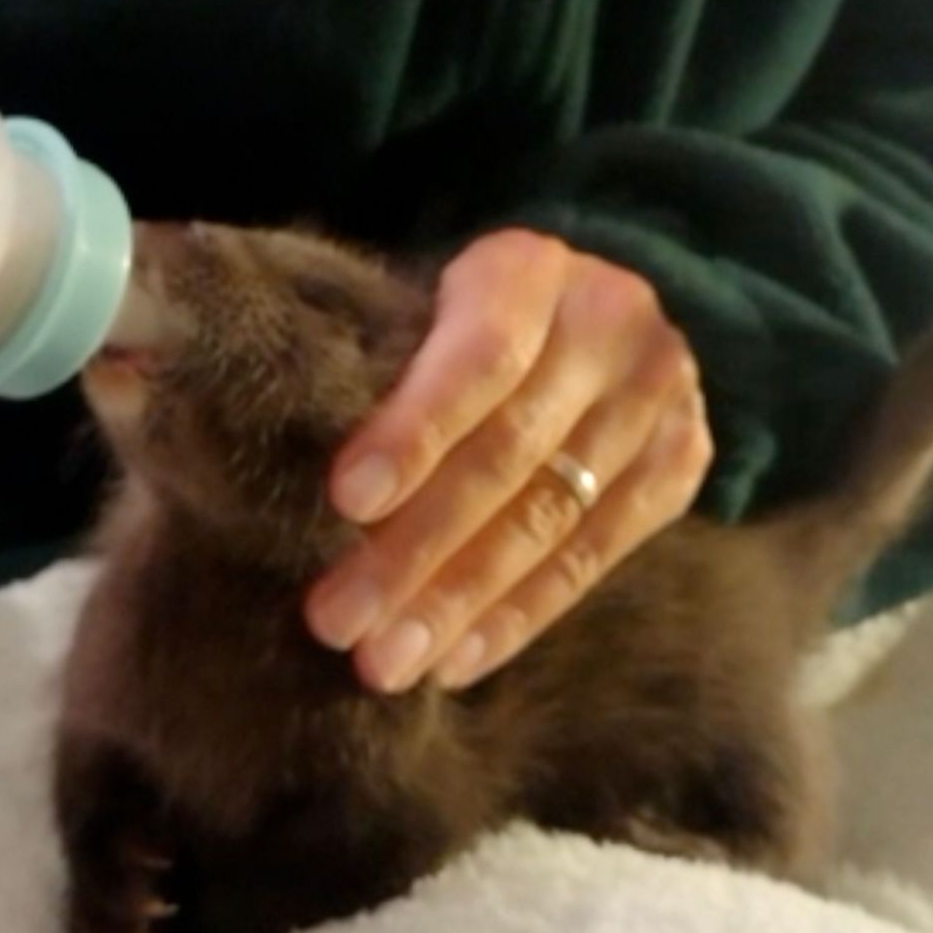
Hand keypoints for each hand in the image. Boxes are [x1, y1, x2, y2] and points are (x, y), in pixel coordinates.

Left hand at [304, 229, 713, 692]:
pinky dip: (519, 617)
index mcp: (531, 270)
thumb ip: (370, 365)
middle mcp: (611, 323)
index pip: (481, 356)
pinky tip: (456, 660)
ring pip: (551, 519)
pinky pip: (595, 558)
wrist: (590, 321)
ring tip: (386, 662)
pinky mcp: (682, 464)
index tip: (346, 501)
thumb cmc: (460, 326)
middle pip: (510, 453)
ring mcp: (660, 398)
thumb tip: (250, 449)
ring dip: (459, 602)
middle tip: (339, 621)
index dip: (415, 431)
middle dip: (417, 547)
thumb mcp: (421, 310)